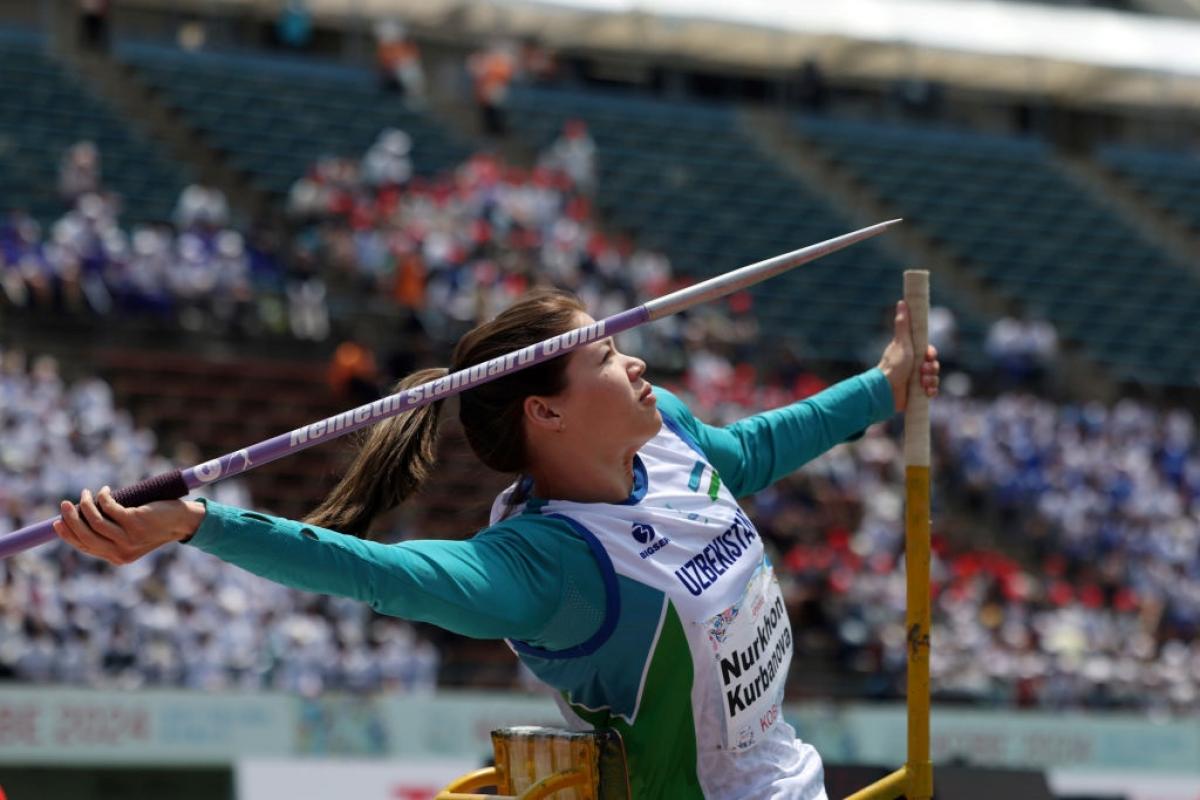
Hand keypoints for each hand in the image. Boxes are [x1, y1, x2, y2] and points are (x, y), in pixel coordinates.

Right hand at [53, 486, 205, 565]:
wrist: (183, 523)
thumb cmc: (156, 526)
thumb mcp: (132, 536)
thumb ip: (111, 535)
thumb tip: (83, 521)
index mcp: (117, 558)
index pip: (85, 547)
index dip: (69, 534)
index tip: (58, 522)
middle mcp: (121, 552)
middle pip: (85, 535)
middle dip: (71, 519)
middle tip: (65, 504)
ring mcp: (128, 537)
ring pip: (95, 520)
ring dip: (86, 504)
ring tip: (85, 493)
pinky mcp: (135, 521)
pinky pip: (109, 507)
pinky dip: (103, 497)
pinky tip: (105, 491)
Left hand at [877, 300, 939, 412]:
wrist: (885, 390)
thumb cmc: (893, 365)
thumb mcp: (901, 342)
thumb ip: (903, 324)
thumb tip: (902, 302)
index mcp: (911, 354)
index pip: (930, 353)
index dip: (931, 355)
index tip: (928, 356)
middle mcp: (914, 367)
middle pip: (933, 366)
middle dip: (931, 369)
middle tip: (922, 371)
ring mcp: (915, 381)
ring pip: (934, 379)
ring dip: (931, 381)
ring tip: (921, 383)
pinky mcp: (916, 394)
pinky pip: (931, 392)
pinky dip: (931, 391)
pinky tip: (925, 392)